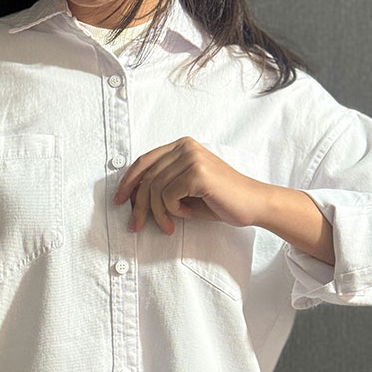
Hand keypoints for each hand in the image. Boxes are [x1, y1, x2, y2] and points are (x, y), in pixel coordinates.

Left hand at [112, 136, 265, 234]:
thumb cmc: (220, 200)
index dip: (128, 181)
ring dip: (158, 212)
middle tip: (135, 225)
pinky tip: (187, 213)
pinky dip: (173, 210)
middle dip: (138, 205)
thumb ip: (162, 186)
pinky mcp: (197, 172)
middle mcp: (185, 147)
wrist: (253, 204)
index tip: (118, 200)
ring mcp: (192, 157)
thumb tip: (131, 198)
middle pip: (146, 177)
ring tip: (170, 224)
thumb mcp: (185, 190)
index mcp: (182, 146)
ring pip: (155, 188)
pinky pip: (168, 196)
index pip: (144, 161)